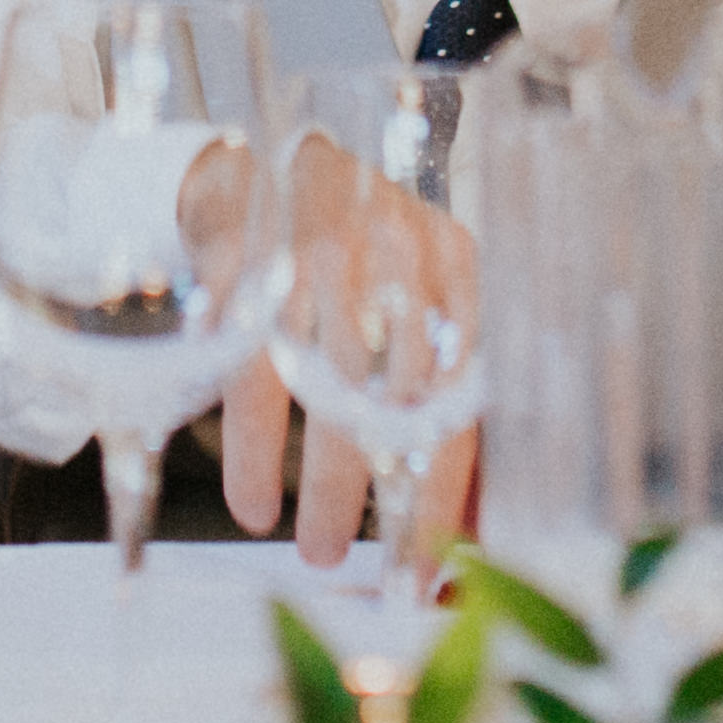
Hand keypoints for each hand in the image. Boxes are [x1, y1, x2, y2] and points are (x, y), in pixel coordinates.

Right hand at [224, 132, 479, 569]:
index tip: (429, 564)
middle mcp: (393, 244)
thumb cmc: (360, 258)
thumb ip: (447, 395)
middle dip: (382, 487)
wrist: (270, 158)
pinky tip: (253, 497)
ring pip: (327, 378)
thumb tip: (474, 527)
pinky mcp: (248, 241)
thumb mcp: (418, 297)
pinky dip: (253, 442)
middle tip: (363, 560)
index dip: (447, 483)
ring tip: (315, 548)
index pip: (465, 384)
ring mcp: (318, 237)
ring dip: (324, 478)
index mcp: (453, 261)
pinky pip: (250, 355)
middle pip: (397, 386)